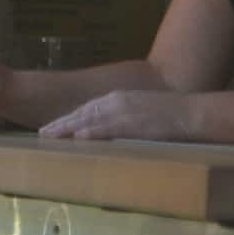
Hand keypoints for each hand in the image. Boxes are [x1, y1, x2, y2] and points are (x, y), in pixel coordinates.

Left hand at [38, 90, 197, 141]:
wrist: (192, 112)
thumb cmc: (169, 116)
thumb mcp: (140, 112)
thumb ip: (122, 120)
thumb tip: (107, 133)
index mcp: (118, 98)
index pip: (86, 109)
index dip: (67, 118)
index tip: (51, 127)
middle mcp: (117, 101)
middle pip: (82, 112)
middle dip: (61, 123)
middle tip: (42, 133)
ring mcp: (125, 111)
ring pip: (89, 119)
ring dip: (68, 127)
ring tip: (50, 136)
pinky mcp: (134, 122)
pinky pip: (109, 127)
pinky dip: (93, 131)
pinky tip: (79, 136)